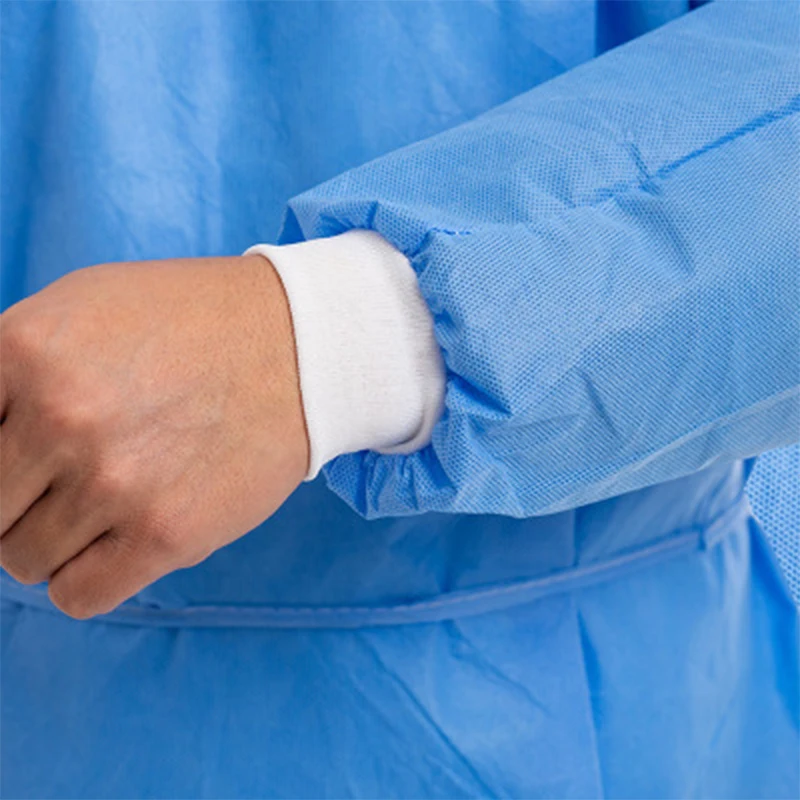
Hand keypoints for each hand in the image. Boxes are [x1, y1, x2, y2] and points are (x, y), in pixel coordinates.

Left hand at [0, 255, 308, 618]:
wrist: (297, 346)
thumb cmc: (189, 324)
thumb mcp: (78, 308)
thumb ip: (5, 370)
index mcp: (24, 352)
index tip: (21, 464)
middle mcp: (60, 419)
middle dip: (15, 501)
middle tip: (63, 479)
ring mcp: (114, 482)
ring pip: (22, 559)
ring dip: (53, 539)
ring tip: (105, 501)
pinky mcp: (167, 534)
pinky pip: (77, 595)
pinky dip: (87, 575)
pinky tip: (120, 539)